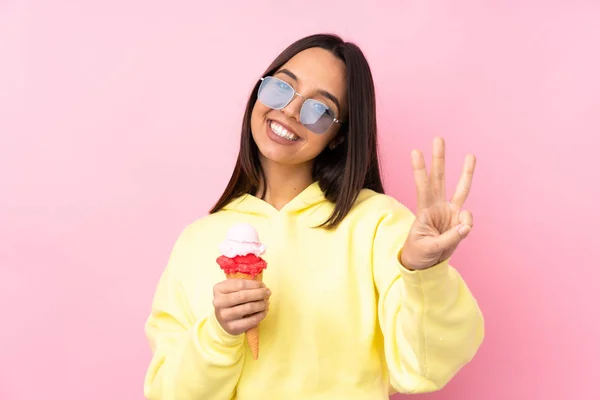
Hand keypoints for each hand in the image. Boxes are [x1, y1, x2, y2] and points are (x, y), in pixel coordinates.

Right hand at [213, 279, 270, 334]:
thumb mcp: (232, 289)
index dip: (255, 284)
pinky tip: (264, 311)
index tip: (263, 285)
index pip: (240, 284)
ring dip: (262, 304)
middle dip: (259, 293)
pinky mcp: (232, 327)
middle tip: (268, 292)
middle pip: (244, 296)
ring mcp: (225, 316)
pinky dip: (261, 315)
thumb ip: (243, 284)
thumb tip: (262, 286)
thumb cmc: (231, 301)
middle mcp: (219, 302)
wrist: (222, 321)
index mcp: (219, 289)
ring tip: (266, 302)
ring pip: (249, 308)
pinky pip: (251, 320)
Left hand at [400, 137, 475, 269]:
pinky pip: (468, 219)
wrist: (426, 265)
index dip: (419, 169)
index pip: (422, 186)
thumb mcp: (429, 249)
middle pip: (439, 178)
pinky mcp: (459, 221)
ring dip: (465, 172)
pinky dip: (466, 226)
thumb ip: (449, 238)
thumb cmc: (419, 253)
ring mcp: (449, 212)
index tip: (415, 151)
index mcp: (424, 210)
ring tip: (470, 155)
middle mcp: (437, 206)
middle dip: (438, 158)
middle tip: (438, 138)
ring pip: (459, 188)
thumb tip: (466, 226)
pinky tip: (459, 234)